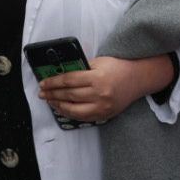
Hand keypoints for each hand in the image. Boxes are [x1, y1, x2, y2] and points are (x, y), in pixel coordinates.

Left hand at [38, 54, 172, 122]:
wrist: (138, 79)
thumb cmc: (117, 67)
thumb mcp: (99, 62)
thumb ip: (81, 69)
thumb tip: (60, 75)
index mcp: (97, 77)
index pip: (69, 81)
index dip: (54, 82)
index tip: (43, 83)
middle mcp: (99, 94)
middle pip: (69, 96)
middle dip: (52, 94)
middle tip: (42, 93)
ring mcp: (102, 107)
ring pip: (74, 110)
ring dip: (58, 106)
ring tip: (50, 101)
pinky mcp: (104, 115)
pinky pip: (83, 117)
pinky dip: (70, 113)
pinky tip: (63, 108)